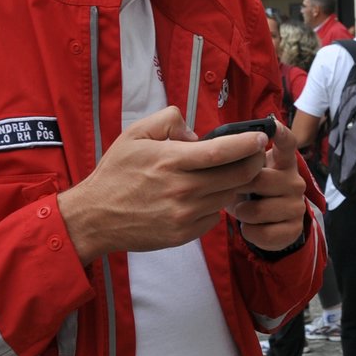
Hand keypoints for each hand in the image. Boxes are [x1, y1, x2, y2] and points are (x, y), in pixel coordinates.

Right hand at [58, 106, 267, 262]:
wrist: (94, 217)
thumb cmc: (115, 173)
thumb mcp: (135, 134)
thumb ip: (168, 121)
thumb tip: (196, 133)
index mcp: (171, 161)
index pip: (223, 151)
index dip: (248, 143)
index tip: (261, 137)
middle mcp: (182, 189)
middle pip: (236, 176)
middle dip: (252, 163)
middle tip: (255, 154)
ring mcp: (185, 215)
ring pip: (228, 196)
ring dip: (234, 184)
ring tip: (227, 174)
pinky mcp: (184, 234)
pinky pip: (214, 217)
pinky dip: (215, 205)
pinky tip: (203, 197)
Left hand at [228, 120, 308, 251]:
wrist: (269, 225)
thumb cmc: (252, 192)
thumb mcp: (247, 173)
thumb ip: (238, 160)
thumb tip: (212, 147)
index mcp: (283, 162)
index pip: (287, 143)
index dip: (281, 133)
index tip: (272, 126)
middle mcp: (295, 181)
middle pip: (260, 180)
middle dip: (239, 187)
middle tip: (234, 190)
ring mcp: (297, 205)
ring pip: (258, 210)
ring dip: (243, 213)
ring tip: (243, 210)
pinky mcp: (294, 228)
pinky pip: (263, 232)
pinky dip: (250, 231)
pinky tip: (251, 226)